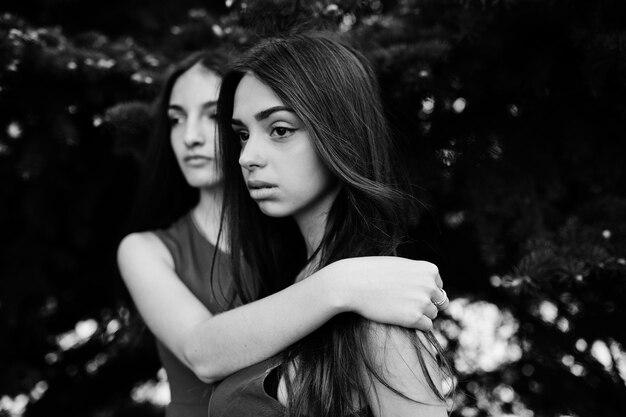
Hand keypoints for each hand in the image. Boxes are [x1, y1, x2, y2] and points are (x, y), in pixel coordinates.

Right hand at [329, 257, 447, 330]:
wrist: (352, 283)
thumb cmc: (373, 272)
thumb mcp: (400, 266)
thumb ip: (418, 275)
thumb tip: (434, 291)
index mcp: (429, 269)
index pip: (438, 286)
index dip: (424, 291)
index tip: (407, 291)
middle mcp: (429, 285)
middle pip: (440, 301)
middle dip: (426, 303)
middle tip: (404, 303)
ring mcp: (423, 302)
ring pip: (432, 314)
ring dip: (420, 314)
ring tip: (399, 309)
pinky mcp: (414, 318)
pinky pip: (427, 326)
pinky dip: (417, 325)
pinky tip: (401, 318)